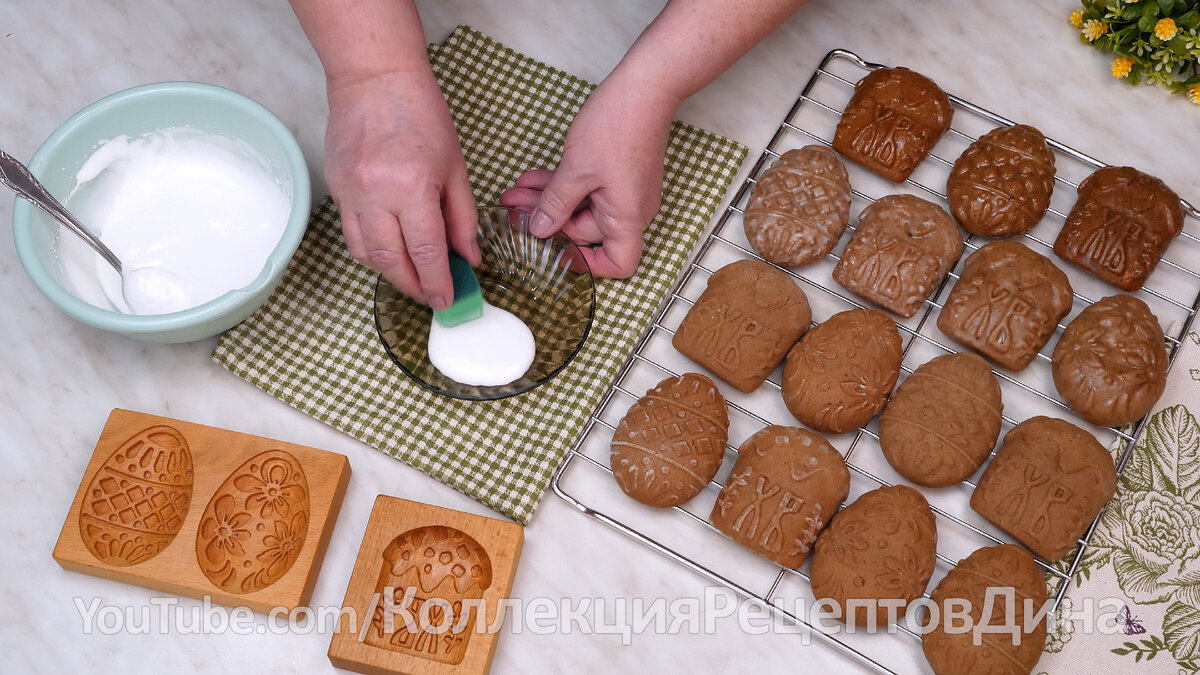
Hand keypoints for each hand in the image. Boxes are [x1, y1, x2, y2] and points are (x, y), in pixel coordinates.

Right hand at [325, 70, 478, 308]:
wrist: (375, 79)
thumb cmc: (421, 114)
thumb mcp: (455, 167)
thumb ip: (463, 218)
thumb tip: (469, 258)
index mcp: (412, 187)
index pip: (425, 252)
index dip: (437, 283)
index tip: (447, 301)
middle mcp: (375, 194)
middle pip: (391, 262)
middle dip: (413, 286)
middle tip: (431, 296)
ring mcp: (349, 193)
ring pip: (365, 254)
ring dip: (389, 273)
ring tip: (412, 277)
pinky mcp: (334, 189)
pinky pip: (351, 234)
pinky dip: (370, 252)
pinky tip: (389, 252)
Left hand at [499, 75, 677, 277]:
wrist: (644, 87)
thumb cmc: (618, 127)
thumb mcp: (575, 170)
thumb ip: (555, 205)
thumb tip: (540, 230)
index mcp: (628, 217)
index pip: (619, 264)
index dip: (589, 266)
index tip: (556, 254)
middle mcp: (631, 210)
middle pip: (587, 233)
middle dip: (548, 222)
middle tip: (514, 213)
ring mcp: (625, 192)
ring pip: (581, 208)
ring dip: (548, 201)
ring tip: (515, 193)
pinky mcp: (618, 175)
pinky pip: (587, 190)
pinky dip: (562, 186)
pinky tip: (532, 179)